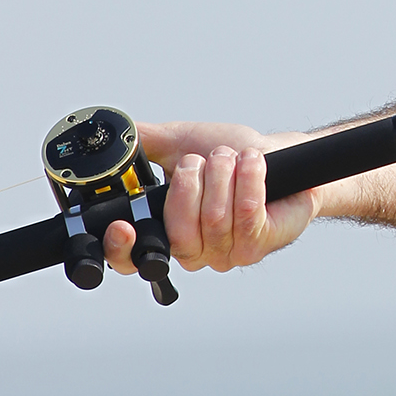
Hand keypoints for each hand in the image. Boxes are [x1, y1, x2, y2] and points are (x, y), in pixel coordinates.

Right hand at [100, 120, 317, 277]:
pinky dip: (248, 179)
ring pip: (212, 220)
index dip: (122, 250)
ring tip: (231, 157)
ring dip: (222, 175)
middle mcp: (193, 251)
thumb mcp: (181, 143)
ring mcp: (226, 253)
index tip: (123, 227)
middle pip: (177, 233)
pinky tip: (252, 162)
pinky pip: (245, 214)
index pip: (132, 260)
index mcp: (167, 232)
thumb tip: (114, 135)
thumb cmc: (231, 155)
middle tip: (201, 161)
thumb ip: (144, 143)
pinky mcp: (257, 245)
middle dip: (189, 185)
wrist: (281, 158)